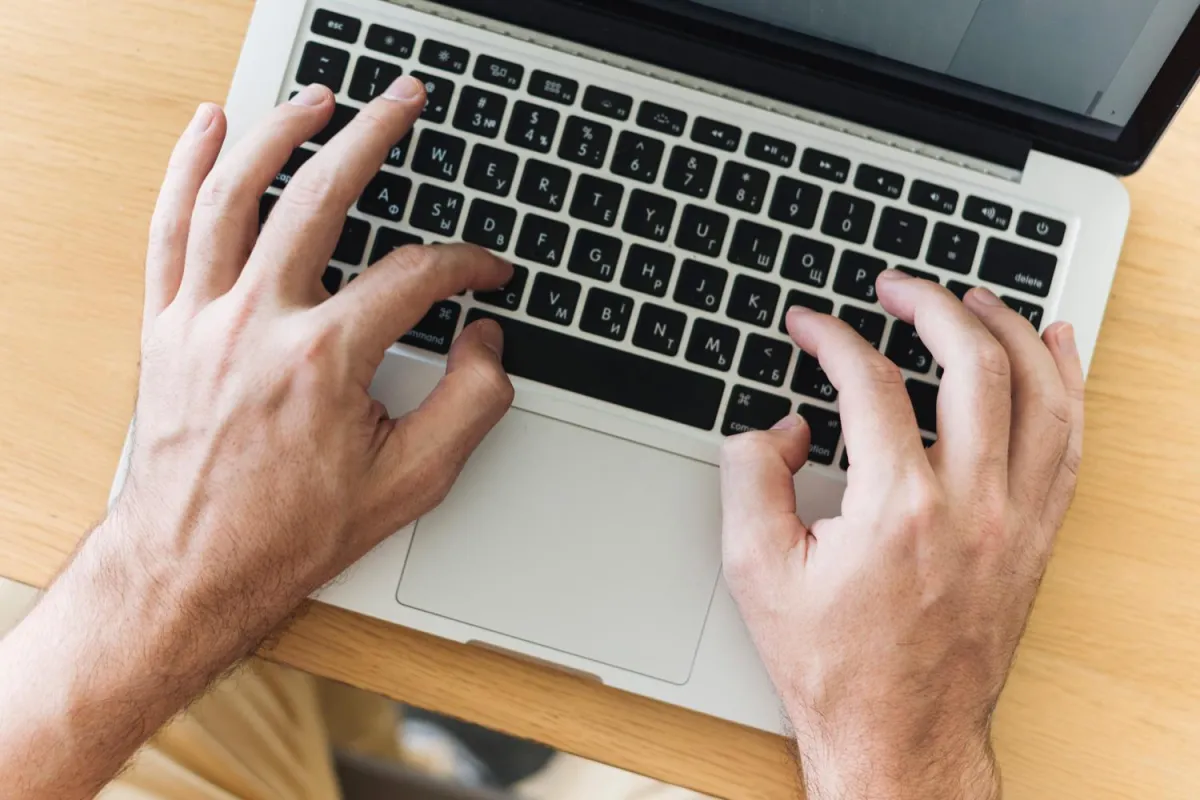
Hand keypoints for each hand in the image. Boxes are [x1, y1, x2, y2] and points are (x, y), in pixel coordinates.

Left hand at [115, 76, 513, 657]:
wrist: (193, 566)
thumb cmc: (291, 530)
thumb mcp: (412, 482)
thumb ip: (470, 404)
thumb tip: (486, 342)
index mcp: (323, 361)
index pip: (414, 276)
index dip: (466, 264)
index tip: (486, 272)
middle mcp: (256, 325)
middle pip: (321, 197)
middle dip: (373, 139)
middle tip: (404, 105)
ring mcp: (202, 319)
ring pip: (236, 194)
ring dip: (279, 133)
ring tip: (318, 100)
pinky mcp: (166, 326)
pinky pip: (169, 228)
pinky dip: (187, 170)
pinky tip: (211, 129)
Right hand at [720, 271, 1083, 798]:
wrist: (900, 736)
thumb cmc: (834, 665)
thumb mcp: (754, 572)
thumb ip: (751, 478)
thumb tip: (782, 427)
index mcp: (898, 510)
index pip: (871, 384)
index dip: (833, 338)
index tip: (810, 324)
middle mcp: (972, 506)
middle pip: (973, 364)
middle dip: (932, 305)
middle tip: (896, 287)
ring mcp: (1016, 521)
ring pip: (1041, 393)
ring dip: (1009, 330)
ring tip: (974, 297)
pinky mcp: (1037, 538)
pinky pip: (1069, 441)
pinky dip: (1067, 384)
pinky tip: (1055, 349)